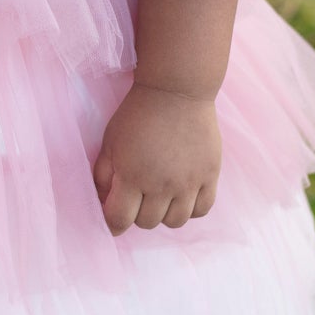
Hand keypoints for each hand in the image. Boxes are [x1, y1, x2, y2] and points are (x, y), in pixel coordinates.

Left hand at [93, 86, 221, 235]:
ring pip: (176, 221)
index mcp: (132, 176)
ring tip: (161, 197)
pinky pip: (203, 209)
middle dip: (137, 214)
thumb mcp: (110, 142)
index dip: (114, 224)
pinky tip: (183, 195)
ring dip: (164, 214)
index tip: (115, 218)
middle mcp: (161, 185)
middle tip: (138, 198)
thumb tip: (104, 201)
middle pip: (148, 223)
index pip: (119, 220)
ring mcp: (188, 182)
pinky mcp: (210, 175)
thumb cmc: (137, 115)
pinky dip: (191, 208)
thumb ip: (104, 175)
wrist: (176, 90)